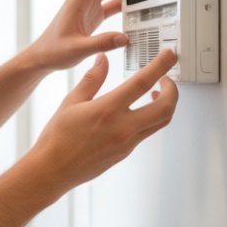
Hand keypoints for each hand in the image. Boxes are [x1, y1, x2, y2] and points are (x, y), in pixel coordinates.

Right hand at [27, 49, 178, 193]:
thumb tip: (103, 61)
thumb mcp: (71, 102)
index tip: (168, 56)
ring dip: (166, 105)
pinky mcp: (126, 152)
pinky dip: (150, 117)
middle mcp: (122, 127)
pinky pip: (147, 132)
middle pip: (165, 107)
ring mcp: (127, 142)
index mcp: (107, 109)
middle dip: (173, 90)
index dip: (160, 66)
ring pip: (161, 122)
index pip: (143, 82)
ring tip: (158, 93)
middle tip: (167, 78)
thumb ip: (92, 79)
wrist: (53, 169)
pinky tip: (139, 111)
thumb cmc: (57, 138)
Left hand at [31, 0, 129, 70]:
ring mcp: (89, 7)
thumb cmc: (53, 50)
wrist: (43, 58)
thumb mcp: (77, 48)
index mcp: (78, 0)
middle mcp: (84, 0)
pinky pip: (112, 5)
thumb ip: (101, 43)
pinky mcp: (93, 16)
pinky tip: (136, 8)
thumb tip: (123, 38)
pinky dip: (124, 4)